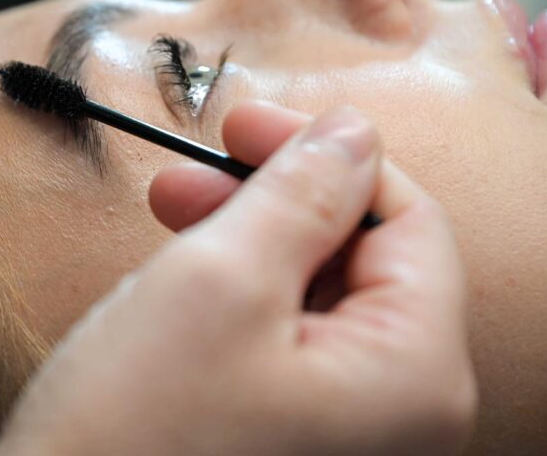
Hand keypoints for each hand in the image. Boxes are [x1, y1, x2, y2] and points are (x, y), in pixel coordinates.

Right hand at [0, 101, 475, 455]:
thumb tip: (351, 135)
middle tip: (193, 172)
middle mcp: (399, 414)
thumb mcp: (218, 281)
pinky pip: (287, 341)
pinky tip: (183, 278)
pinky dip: (238, 295)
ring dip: (246, 240)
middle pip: (362, 260)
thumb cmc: (133, 435)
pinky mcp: (294, 438)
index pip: (407, 223)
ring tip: (172, 217)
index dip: (328, 156)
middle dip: (274, 199)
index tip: (247, 123)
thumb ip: (301, 195)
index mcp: (413, 376)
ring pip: (316, 296)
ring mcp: (347, 433)